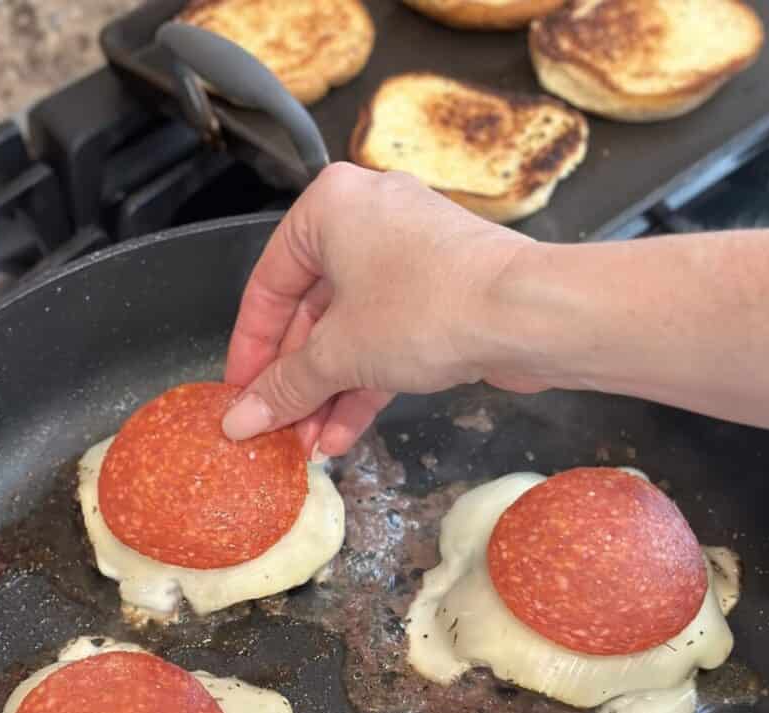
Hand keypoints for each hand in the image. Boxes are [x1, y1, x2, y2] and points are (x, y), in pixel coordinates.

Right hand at [221, 163, 546, 455]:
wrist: (529, 315)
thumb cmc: (424, 309)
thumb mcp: (338, 353)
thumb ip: (284, 387)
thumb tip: (238, 421)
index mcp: (330, 208)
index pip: (268, 285)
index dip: (250, 350)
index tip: (239, 395)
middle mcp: (368, 220)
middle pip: (312, 314)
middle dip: (297, 382)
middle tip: (278, 430)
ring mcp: (410, 256)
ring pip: (352, 331)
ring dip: (329, 392)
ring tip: (310, 447)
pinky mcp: (442, 291)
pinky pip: (388, 337)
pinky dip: (365, 382)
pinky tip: (344, 434)